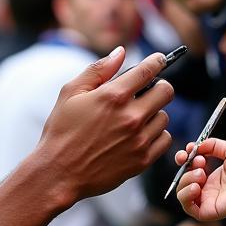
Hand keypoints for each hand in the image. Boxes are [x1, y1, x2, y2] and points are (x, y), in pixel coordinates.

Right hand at [37, 48, 172, 204]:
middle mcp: (131, 117)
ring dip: (154, 113)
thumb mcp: (71, 94)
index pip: (149, 70)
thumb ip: (98, 70)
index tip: (159, 60)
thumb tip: (120, 52)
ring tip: (134, 118)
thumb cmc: (61, 132)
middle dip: (157, 87)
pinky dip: (156, 135)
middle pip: (166, 92)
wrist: (59, 173)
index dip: (157, 61)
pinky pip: (165, 140)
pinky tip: (138, 135)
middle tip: (145, 92)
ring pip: (165, 117)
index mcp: (113, 96)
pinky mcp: (142, 160)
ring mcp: (139, 140)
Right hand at [174, 138, 225, 223]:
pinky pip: (189, 208)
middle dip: (185, 168)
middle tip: (199, 160)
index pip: (189, 169)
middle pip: (183, 180)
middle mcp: (209, 188)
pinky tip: (196, 186)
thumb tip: (197, 145)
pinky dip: (186, 196)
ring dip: (185, 180)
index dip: (184, 159)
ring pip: (182, 194)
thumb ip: (213, 145)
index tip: (190, 150)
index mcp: (214, 176)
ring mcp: (209, 200)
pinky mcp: (211, 210)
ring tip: (202, 173)